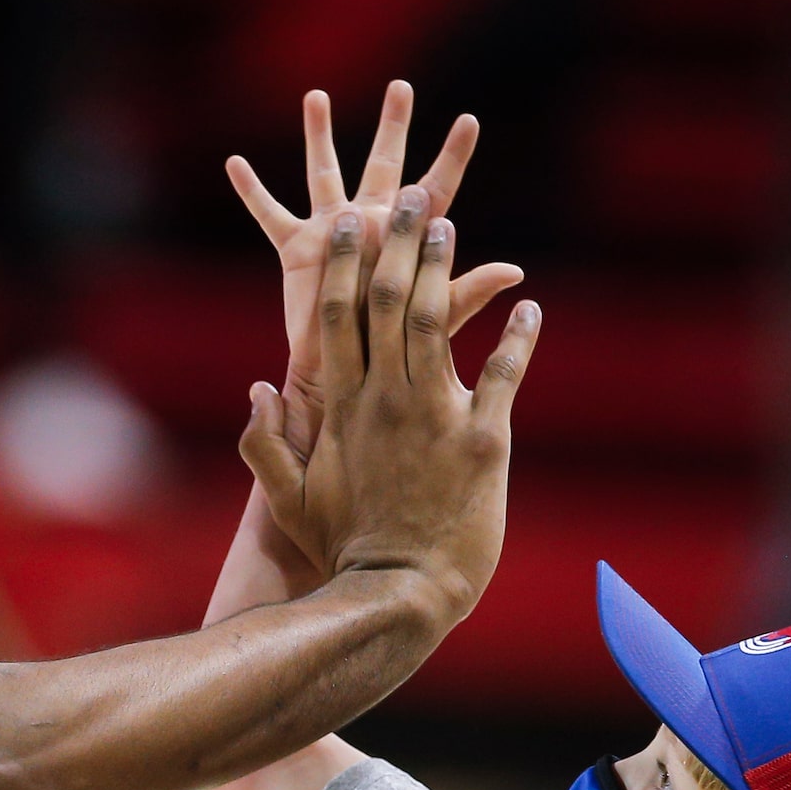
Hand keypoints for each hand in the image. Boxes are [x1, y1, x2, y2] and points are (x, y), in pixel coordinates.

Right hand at [227, 82, 524, 468]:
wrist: (345, 387)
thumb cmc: (395, 358)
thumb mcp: (435, 322)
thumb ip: (467, 292)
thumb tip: (517, 272)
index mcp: (407, 239)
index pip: (437, 189)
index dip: (453, 155)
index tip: (470, 119)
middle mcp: (372, 225)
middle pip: (385, 164)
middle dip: (393, 126)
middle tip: (402, 87)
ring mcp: (334, 232)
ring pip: (325, 172)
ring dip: (319, 135)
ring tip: (315, 97)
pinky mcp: (297, 249)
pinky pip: (271, 214)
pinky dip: (252, 190)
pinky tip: (234, 163)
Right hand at [247, 182, 541, 621]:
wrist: (398, 595)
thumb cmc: (342, 549)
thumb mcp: (287, 500)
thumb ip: (263, 444)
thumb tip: (259, 387)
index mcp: (342, 407)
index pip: (336, 318)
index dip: (342, 264)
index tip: (346, 223)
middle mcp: (386, 400)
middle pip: (385, 302)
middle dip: (394, 243)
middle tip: (406, 195)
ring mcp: (435, 417)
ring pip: (434, 323)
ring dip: (442, 268)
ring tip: (448, 223)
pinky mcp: (484, 442)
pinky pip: (502, 376)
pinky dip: (518, 339)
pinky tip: (531, 305)